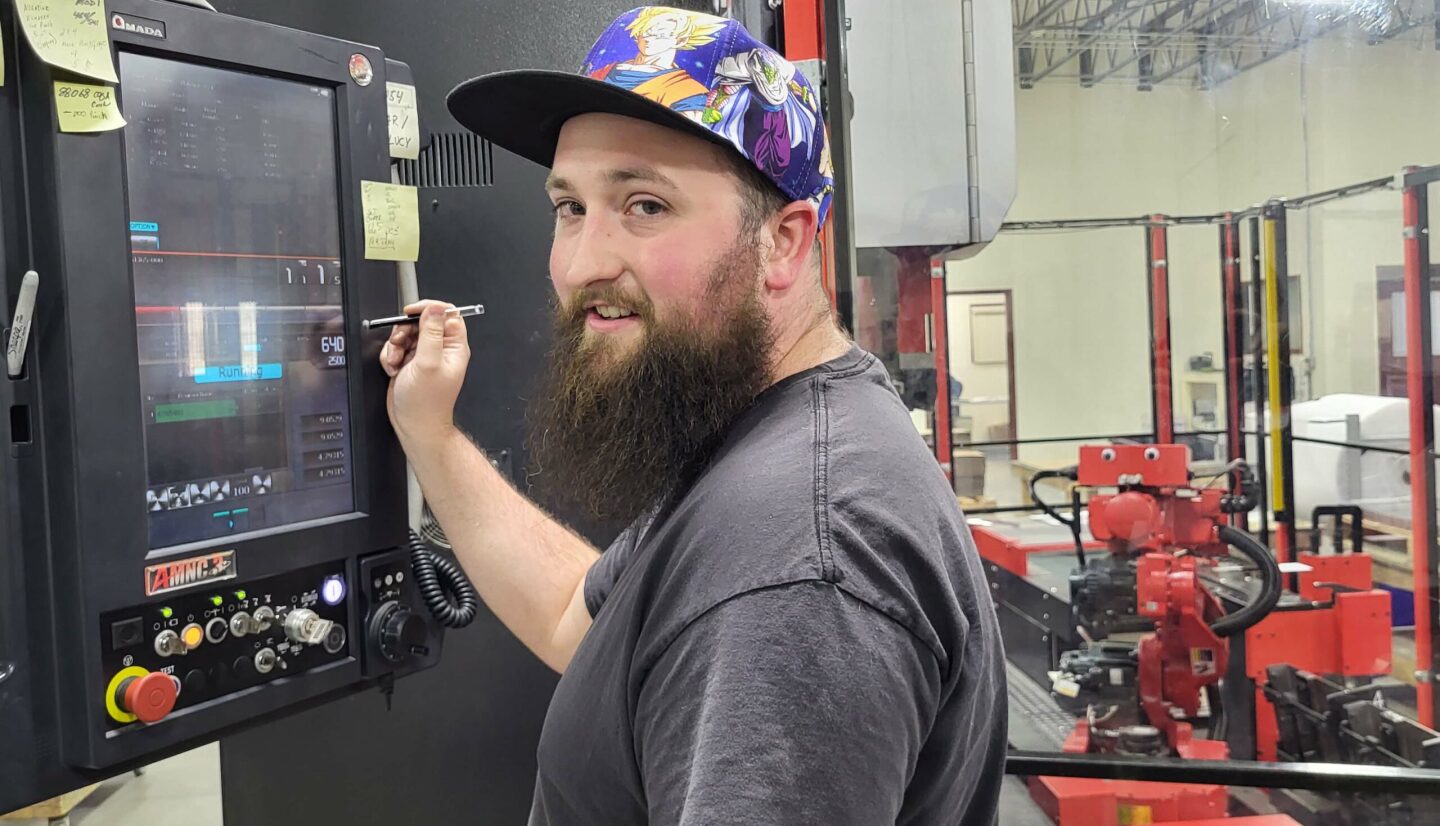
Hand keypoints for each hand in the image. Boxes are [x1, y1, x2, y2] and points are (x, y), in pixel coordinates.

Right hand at [381, 300, 469, 452]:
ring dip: (396, 345)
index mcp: (454, 347)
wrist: (414, 424)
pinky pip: (397, 347)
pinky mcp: (410, 362)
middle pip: (422, 322)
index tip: (411, 313)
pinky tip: (395, 369)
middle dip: (405, 331)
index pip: (447, 314)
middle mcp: (441, 349)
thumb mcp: (429, 363)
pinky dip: (391, 356)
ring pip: (406, 334)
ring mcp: (425, 356)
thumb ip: (432, 333)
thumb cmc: (427, 403)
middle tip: (401, 343)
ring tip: (398, 361)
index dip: (429, 309)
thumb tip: (436, 308)